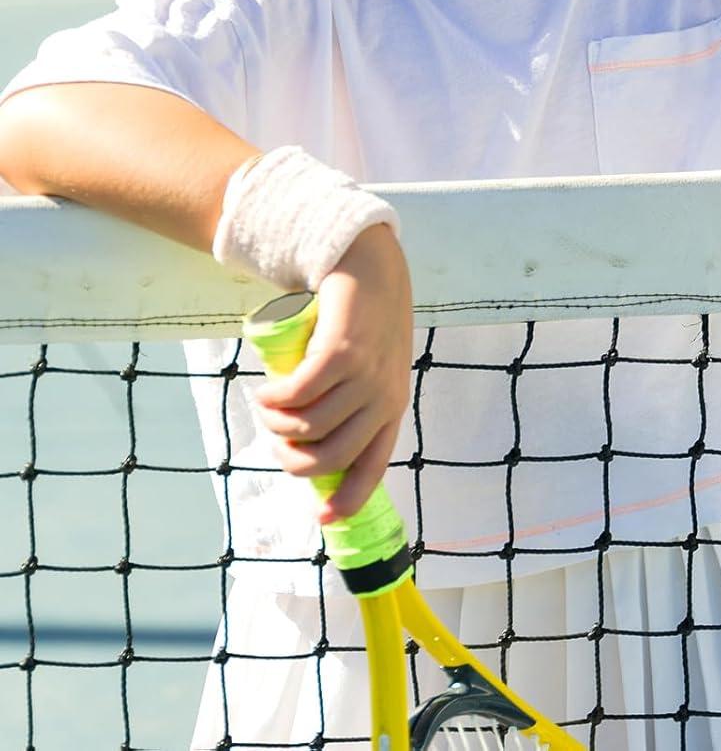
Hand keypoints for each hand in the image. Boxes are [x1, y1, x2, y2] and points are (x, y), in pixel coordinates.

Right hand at [252, 223, 413, 522]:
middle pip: (330, 458)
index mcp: (391, 409)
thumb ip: (354, 403)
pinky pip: (297, 394)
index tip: (322, 517)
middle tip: (275, 439)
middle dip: (292, 460)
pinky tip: (265, 389)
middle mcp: (382, 398)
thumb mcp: (371, 368)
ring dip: (275, 424)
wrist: (370, 267)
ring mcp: (365, 376)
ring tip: (265, 405)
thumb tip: (315, 446)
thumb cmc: (365, 323)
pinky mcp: (341, 353)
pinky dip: (273, 398)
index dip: (348, 499)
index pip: (373, 467)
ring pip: (308, 427)